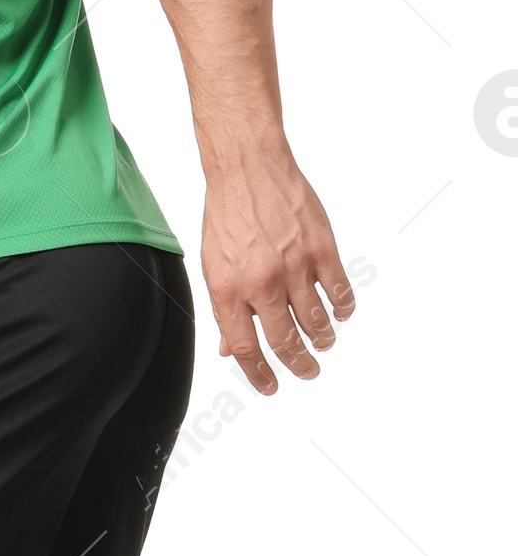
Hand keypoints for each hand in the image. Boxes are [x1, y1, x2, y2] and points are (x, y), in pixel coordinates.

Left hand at [201, 149, 354, 393]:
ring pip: (316, 321)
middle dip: (299, 364)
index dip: (260, 374)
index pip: (245, 348)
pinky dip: (343, 308)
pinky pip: (339, 290)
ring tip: (325, 343)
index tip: (271, 387)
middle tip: (308, 372)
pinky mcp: (321, 248)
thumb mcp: (213, 265)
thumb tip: (229, 347)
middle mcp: (261, 283)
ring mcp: (294, 266)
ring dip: (323, 339)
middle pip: (285, 341)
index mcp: (228, 290)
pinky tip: (341, 313)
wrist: (248, 168)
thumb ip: (223, 308)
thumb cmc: (227, 214)